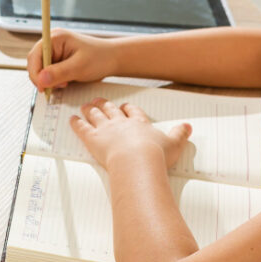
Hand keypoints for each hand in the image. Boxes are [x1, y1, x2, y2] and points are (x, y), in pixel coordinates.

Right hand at [27, 29, 117, 90]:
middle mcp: (52, 42)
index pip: (35, 55)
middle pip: (35, 63)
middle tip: (56, 87)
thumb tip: (40, 79)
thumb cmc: (100, 58)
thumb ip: (58, 73)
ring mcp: (54, 51)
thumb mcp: (79, 67)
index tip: (42, 87)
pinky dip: (54, 80)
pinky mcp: (58, 59)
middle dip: (43, 77)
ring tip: (65, 83)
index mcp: (55, 38)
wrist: (113, 59)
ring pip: (41, 69)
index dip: (35, 72)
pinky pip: (48, 72)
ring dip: (49, 80)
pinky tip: (65, 82)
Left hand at [70, 98, 191, 169]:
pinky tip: (72, 119)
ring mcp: (106, 129)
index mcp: (139, 124)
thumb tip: (188, 126)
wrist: (138, 161)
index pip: (132, 112)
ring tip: (86, 105)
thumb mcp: (174, 144)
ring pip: (96, 115)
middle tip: (100, 100)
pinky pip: (82, 128)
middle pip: (111, 110)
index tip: (124, 106)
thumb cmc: (156, 155)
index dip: (128, 109)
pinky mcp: (93, 139)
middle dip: (105, 104)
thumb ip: (180, 134)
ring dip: (90, 109)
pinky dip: (76, 123)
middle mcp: (121, 123)